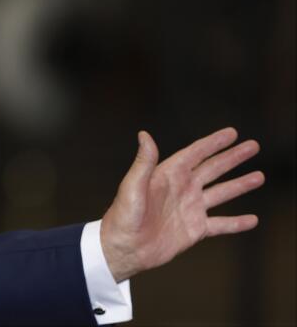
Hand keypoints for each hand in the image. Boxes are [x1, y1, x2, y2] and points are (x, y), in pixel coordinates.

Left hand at [100, 127, 263, 282]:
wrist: (123, 249)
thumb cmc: (122, 216)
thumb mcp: (132, 186)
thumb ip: (143, 162)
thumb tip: (144, 135)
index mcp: (168, 175)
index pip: (196, 153)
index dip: (213, 142)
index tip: (231, 133)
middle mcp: (182, 188)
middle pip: (213, 169)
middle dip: (233, 157)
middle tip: (253, 146)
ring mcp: (190, 208)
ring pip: (221, 193)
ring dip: (240, 185)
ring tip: (259, 177)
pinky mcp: (194, 229)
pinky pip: (221, 224)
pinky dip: (237, 223)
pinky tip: (252, 220)